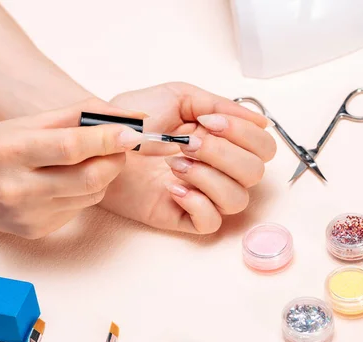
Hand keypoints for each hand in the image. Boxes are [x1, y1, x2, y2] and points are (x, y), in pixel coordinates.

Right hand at [0, 99, 145, 237]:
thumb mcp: (27, 123)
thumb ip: (76, 115)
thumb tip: (125, 116)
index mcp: (10, 152)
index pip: (71, 147)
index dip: (107, 139)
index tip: (132, 131)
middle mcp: (17, 188)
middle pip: (89, 177)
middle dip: (115, 159)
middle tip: (121, 145)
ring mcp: (28, 215)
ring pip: (91, 194)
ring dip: (103, 175)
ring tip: (91, 160)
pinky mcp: (37, 231)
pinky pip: (80, 208)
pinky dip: (86, 191)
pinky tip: (69, 181)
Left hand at [103, 82, 276, 233]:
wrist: (99, 140)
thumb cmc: (134, 120)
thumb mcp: (178, 98)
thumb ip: (219, 104)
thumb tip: (261, 121)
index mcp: (223, 140)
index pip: (262, 146)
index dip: (243, 134)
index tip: (207, 122)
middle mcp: (218, 168)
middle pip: (255, 173)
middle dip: (224, 154)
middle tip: (187, 143)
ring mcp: (201, 193)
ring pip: (237, 199)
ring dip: (209, 178)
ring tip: (175, 164)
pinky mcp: (181, 215)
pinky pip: (211, 222)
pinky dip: (197, 204)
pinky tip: (172, 188)